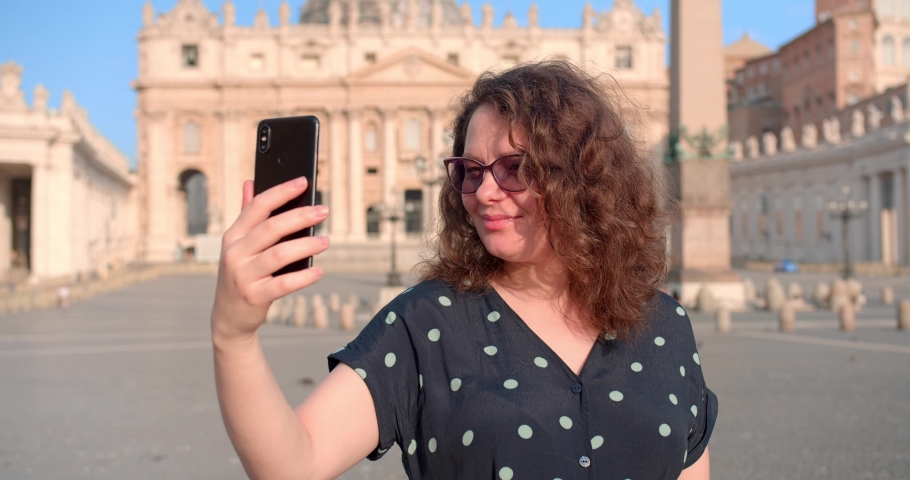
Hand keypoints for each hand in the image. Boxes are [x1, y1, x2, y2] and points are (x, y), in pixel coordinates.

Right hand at [211, 177, 329, 342]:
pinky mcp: (254, 297)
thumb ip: (247, 215)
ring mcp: (243, 276)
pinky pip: (283, 284)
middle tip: (323, 211)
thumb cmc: (241, 273)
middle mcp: (235, 253)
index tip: (303, 182)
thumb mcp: (239, 245)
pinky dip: (303, 277)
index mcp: (233, 236)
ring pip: (279, 255)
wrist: (229, 316)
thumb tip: (250, 182)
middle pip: (271, 228)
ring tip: (325, 241)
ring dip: (306, 246)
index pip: (257, 207)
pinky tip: (319, 271)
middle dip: (300, 217)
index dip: (281, 192)